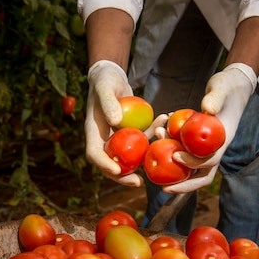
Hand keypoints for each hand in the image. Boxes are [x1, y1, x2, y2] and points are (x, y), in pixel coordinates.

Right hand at [85, 60, 166, 185]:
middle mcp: (105, 138)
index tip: (117, 170)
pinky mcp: (131, 131)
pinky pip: (143, 138)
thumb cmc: (105, 80)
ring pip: (129, 156)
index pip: (94, 153)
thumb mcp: (105, 87)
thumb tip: (116, 121)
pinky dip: (154, 134)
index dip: (104, 165)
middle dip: (124, 176)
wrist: (111, 75)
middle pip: (111, 163)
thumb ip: (108, 102)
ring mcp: (118, 136)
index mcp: (94, 131)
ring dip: (143, 162)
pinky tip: (165, 123)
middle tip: (139, 183)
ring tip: (157, 167)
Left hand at [162, 63, 256, 192]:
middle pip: (202, 175)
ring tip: (153, 156)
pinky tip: (158, 134)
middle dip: (184, 185)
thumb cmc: (227, 86)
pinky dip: (171, 147)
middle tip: (163, 188)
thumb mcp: (221, 88)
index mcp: (223, 141)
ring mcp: (206, 147)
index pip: (210, 161)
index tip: (176, 156)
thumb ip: (215, 98)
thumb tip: (207, 109)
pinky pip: (184, 151)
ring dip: (173, 168)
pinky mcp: (197, 141)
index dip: (193, 163)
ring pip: (191, 167)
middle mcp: (215, 148)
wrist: (231, 86)